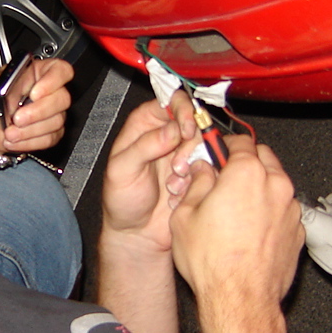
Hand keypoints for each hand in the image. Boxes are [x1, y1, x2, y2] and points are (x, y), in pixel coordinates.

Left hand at [0, 58, 72, 152]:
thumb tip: (15, 79)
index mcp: (37, 73)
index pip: (61, 70)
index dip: (53, 81)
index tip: (34, 94)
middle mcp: (49, 91)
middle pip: (62, 98)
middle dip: (38, 112)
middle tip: (16, 118)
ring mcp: (53, 113)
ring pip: (56, 121)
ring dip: (29, 130)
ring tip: (9, 132)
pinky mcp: (51, 132)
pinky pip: (50, 138)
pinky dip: (29, 142)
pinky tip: (15, 139)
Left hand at [101, 92, 198, 254]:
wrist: (136, 232)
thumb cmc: (121, 200)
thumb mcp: (121, 170)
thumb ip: (144, 146)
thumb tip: (171, 130)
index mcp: (145, 124)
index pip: (171, 100)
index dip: (183, 110)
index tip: (186, 130)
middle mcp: (167, 134)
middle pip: (194, 122)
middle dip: (189, 146)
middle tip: (178, 168)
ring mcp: (184, 153)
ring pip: (205, 145)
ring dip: (193, 166)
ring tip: (174, 185)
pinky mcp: (197, 172)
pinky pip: (210, 167)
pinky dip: (198, 180)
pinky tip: (179, 194)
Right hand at [170, 134, 303, 307]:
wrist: (240, 299)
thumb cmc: (214, 263)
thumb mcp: (185, 216)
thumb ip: (197, 184)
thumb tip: (202, 172)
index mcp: (246, 173)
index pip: (240, 141)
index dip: (224, 144)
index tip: (217, 151)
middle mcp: (275, 185)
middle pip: (263, 157)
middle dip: (245, 162)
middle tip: (226, 178)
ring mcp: (290, 209)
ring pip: (276, 184)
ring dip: (260, 187)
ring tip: (237, 209)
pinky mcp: (298, 231)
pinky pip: (284, 210)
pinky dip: (271, 212)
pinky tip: (251, 229)